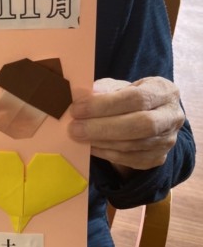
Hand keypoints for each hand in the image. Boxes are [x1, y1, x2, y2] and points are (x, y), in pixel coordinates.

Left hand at [68, 76, 184, 171]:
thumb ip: (102, 90)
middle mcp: (172, 116)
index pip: (137, 98)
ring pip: (134, 145)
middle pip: (141, 125)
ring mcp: (167, 140)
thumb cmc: (128, 96)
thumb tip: (81, 96)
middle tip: (74, 128)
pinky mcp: (158, 158)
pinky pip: (131, 160)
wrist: (148, 115)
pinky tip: (90, 147)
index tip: (77, 109)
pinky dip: (107, 154)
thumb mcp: (117, 86)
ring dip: (102, 142)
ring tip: (78, 136)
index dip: (105, 105)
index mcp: (164, 90)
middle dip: (103, 127)